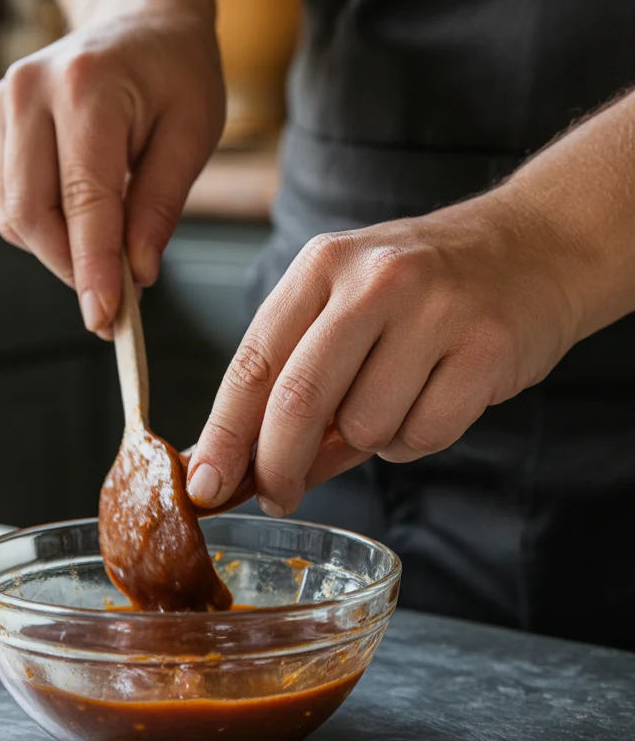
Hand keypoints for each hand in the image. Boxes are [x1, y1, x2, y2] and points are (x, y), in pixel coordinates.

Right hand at [0, 12, 224, 336]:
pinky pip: (12, 198)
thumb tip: (136, 274)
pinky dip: (46, 228)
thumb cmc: (177, 74)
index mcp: (87, 89)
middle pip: (33, 213)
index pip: (84, 200)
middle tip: (113, 306)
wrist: (141, 17)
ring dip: (59, 252)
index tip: (105, 317)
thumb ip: (161, 205)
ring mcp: (6, 103)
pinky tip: (84, 222)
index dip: (93, 267)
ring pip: (16, 213)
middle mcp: (32, 92)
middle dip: (71, 268)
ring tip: (108, 256)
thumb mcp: (193, 135)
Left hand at [186, 193, 582, 515]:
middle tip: (275, 495)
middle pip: (298, 400)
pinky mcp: (486, 346)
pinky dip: (416, 438)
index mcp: (323, 265)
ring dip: (367, 441)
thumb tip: (236, 465)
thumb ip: (293, 378)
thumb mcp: (346, 307)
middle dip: (276, 465)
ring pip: (365, 427)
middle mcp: (374, 279)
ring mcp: (435, 310)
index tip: (204, 486)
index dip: (223, 434)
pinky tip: (433, 399)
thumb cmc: (423, 289)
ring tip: (395, 398)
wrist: (536, 245)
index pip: (254, 362)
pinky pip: (424, 435)